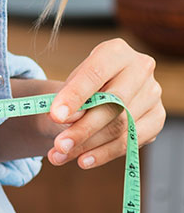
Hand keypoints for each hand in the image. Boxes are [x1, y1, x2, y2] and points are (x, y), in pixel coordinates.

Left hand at [48, 38, 165, 168]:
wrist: (98, 94)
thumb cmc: (79, 89)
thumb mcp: (68, 88)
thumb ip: (67, 100)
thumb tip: (67, 119)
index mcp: (115, 52)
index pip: (95, 74)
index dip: (75, 96)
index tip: (55, 116)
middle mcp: (140, 68)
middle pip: (113, 104)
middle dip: (82, 129)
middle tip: (58, 146)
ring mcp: (152, 93)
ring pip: (120, 126)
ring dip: (88, 146)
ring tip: (60, 156)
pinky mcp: (157, 117)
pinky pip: (131, 141)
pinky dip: (104, 153)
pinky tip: (83, 160)